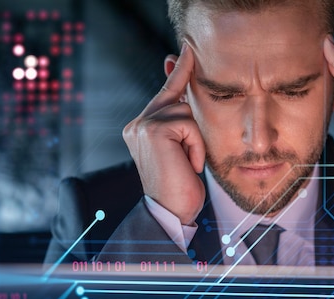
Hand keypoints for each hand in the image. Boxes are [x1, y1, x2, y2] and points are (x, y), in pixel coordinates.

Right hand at [122, 43, 204, 224]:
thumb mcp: (182, 148)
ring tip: (186, 164)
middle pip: (178, 99)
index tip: (184, 50)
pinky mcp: (153, 129)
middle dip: (191, 124)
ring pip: (187, 112)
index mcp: (141, 127)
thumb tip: (186, 96)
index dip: (178, 71)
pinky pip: (190, 124)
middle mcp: (137, 123)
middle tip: (186, 158)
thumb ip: (181, 120)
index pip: (165, 93)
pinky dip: (196, 146)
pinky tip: (186, 164)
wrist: (171, 212)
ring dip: (195, 141)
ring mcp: (142, 125)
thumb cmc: (180, 184)